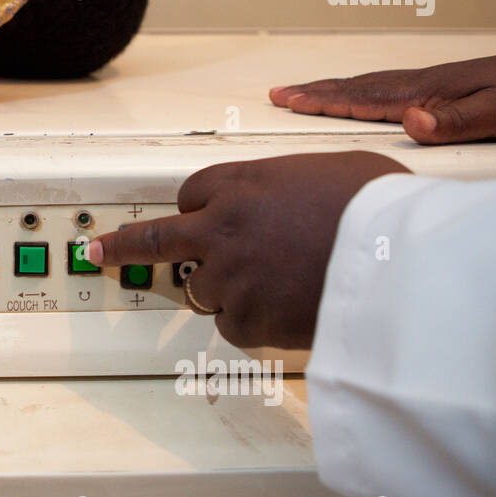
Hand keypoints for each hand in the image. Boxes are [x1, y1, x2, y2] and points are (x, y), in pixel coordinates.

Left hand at [84, 152, 411, 348]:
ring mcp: (228, 275)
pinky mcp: (244, 318)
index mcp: (241, 183)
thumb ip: (300, 186)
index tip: (191, 217)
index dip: (199, 208)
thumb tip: (310, 199)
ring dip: (227, 290)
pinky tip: (287, 312)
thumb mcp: (337, 170)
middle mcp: (221, 227)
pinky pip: (233, 326)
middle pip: (155, 238)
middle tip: (99, 251)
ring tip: (278, 285)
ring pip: (203, 289)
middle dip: (121, 245)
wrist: (396, 261)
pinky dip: (252, 323)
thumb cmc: (380, 209)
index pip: (192, 194)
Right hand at [270, 47, 495, 143]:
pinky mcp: (432, 88)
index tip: (289, 100)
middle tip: (277, 93)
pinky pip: (379, 88)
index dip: (323, 101)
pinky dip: (354, 90)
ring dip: (329, 89)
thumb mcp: (494, 116)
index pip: (362, 98)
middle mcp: (416, 84)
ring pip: (364, 86)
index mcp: (422, 92)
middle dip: (313, 91)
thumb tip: (410, 121)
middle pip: (353, 88)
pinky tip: (353, 94)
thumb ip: (451, 122)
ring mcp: (422, 84)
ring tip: (301, 92)